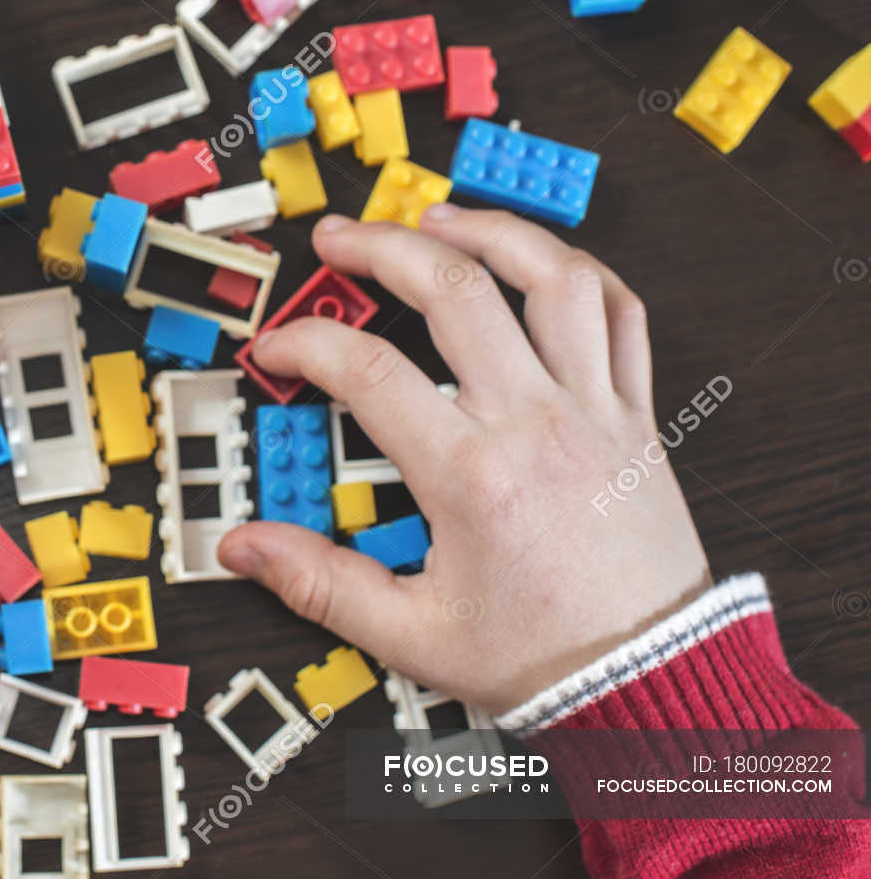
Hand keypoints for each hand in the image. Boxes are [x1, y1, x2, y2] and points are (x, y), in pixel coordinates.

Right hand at [218, 207, 711, 712]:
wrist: (656, 682)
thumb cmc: (542, 657)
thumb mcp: (412, 634)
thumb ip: (320, 584)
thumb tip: (244, 547)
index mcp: (472, 474)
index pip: (365, 371)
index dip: (304, 345)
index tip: (277, 351)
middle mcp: (535, 422)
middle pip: (453, 289)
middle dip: (382, 246)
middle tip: (340, 239)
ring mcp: (593, 408)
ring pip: (551, 276)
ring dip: (490, 231)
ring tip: (438, 218)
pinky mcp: (635, 415)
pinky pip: (620, 313)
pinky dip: (579, 271)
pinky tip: (537, 261)